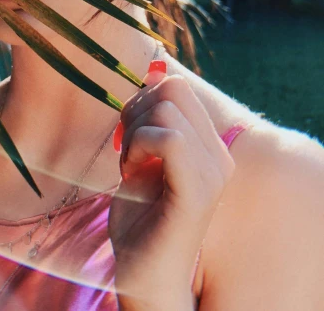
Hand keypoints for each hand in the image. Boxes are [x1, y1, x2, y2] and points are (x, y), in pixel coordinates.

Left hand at [108, 63, 235, 309]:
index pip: (176, 86)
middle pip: (172, 88)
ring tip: (132, 166)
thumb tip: (153, 70)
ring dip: (134, 132)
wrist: (144, 276)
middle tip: (128, 150)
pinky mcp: (198, 191)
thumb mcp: (141, 156)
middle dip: (135, 110)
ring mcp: (212, 172)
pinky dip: (138, 147)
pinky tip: (133, 172)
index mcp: (208, 146)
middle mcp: (217, 155)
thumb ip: (149, 117)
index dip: (140, 101)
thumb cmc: (139, 219)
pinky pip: (170, 139)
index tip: (129, 137)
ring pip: (166, 108)